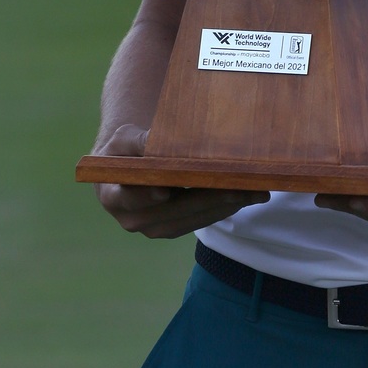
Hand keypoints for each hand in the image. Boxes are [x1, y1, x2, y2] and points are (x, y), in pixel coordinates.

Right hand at [93, 125, 268, 239]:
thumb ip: (137, 142)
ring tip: (255, 192)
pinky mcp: (174, 229)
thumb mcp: (125, 138)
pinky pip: (200, 221)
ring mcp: (154, 228)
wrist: (131, 165)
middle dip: (208, 198)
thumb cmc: (127, 148)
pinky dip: (224, 208)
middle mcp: (132, 219)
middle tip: (240, 187)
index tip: (166, 190)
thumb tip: (155, 144)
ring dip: (225, 206)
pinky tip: (246, 196)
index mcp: (112, 195)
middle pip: (173, 211)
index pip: (129, 198)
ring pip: (192, 219)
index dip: (148, 195)